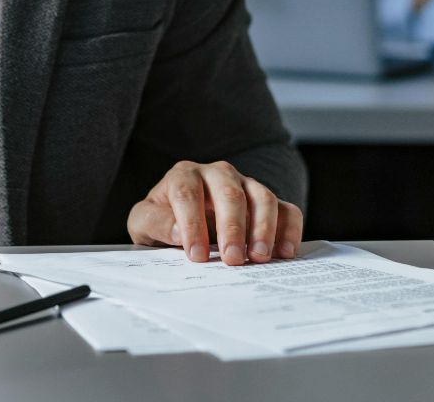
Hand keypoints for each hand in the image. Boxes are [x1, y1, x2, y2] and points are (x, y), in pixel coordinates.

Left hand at [127, 160, 303, 265]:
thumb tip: (178, 232)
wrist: (183, 222)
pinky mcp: (267, 202)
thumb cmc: (163, 222)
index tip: (196, 256)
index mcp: (184, 176)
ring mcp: (246, 185)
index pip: (188, 194)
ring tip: (259, 257)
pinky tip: (284, 253)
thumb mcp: (144, 223)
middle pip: (229, 193)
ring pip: (262, 197)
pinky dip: (289, 230)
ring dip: (263, 228)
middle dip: (233, 227)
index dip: (192, 225)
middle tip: (232, 259)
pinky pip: (286, 209)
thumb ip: (155, 223)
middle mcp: (217, 174)